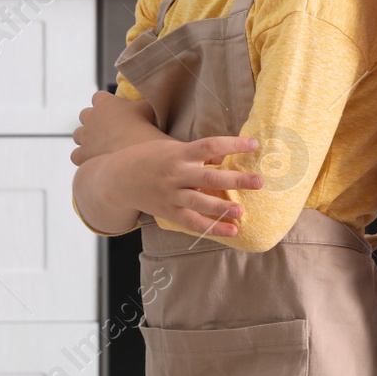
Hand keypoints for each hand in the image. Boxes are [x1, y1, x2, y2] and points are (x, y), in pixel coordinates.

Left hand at [72, 91, 162, 165]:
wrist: (134, 150)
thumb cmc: (143, 125)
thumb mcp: (148, 107)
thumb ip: (143, 103)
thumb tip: (150, 100)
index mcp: (104, 102)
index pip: (98, 97)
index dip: (105, 102)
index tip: (114, 108)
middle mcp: (90, 117)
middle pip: (84, 114)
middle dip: (92, 120)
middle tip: (107, 128)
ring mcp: (84, 136)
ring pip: (77, 134)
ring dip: (86, 138)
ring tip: (99, 145)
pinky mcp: (82, 154)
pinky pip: (75, 155)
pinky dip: (83, 157)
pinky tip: (94, 159)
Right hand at [102, 135, 264, 237]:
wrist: (117, 179)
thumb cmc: (149, 158)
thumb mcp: (172, 148)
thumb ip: (198, 154)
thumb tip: (226, 156)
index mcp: (179, 153)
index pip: (210, 146)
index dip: (232, 144)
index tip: (254, 144)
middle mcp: (176, 174)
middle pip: (209, 178)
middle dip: (235, 180)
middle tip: (259, 181)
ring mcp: (172, 195)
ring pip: (200, 203)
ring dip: (223, 208)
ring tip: (242, 211)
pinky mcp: (169, 212)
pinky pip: (193, 223)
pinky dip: (213, 228)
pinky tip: (233, 231)